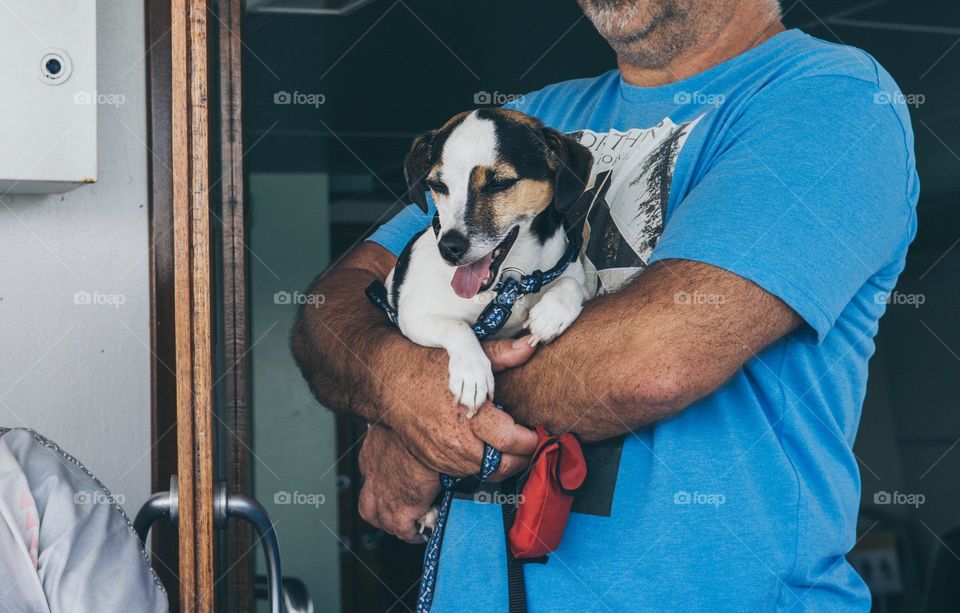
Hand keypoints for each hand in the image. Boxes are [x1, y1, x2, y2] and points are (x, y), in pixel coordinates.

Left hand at [358, 424, 439, 542]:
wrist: (421, 432)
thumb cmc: (412, 420)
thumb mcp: (397, 422)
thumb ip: (400, 428)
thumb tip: (412, 419)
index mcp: (371, 454)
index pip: (370, 473)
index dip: (382, 482)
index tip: (394, 482)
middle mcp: (372, 478)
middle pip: (368, 504)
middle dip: (379, 511)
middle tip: (396, 512)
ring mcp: (384, 497)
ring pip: (382, 520)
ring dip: (395, 525)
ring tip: (410, 526)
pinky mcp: (401, 510)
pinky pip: (405, 531)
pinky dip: (412, 535)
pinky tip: (422, 534)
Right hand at [376, 336, 537, 476]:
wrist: (387, 381)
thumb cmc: (425, 365)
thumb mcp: (463, 356)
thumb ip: (499, 355)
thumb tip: (529, 346)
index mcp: (468, 415)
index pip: (511, 441)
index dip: (530, 440)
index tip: (537, 433)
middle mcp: (455, 442)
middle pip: (503, 465)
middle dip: (521, 457)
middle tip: (530, 446)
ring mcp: (443, 456)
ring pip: (485, 472)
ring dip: (502, 463)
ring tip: (511, 448)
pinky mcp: (433, 462)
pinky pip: (466, 472)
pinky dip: (480, 464)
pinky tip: (485, 448)